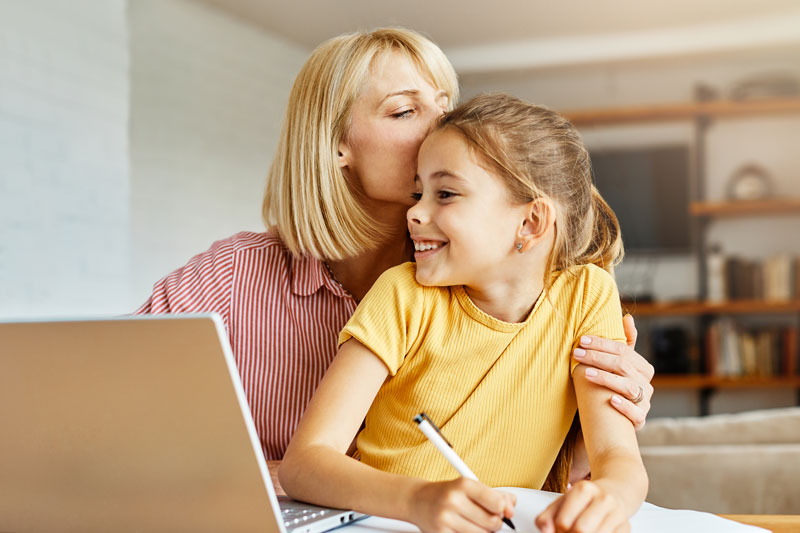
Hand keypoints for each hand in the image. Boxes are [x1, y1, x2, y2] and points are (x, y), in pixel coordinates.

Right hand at [410, 478, 514, 532]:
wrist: (417, 500)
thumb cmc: (447, 493)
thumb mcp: (470, 487)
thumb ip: (495, 495)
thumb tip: (511, 508)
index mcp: (463, 484)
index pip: (496, 503)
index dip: (502, 510)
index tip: (499, 511)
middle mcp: (453, 500)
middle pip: (492, 523)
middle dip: (494, 523)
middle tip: (486, 519)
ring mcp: (445, 519)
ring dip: (482, 532)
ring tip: (474, 524)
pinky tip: (463, 529)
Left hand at [535, 480, 629, 532]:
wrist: (615, 492)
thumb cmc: (585, 500)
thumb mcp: (563, 502)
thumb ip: (547, 516)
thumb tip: (544, 530)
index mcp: (584, 489)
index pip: (563, 521)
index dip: (557, 531)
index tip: (559, 529)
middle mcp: (603, 499)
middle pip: (581, 531)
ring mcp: (617, 514)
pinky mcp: (626, 528)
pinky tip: (594, 532)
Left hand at [572, 314, 654, 428]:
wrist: (616, 423)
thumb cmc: (615, 388)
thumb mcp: (619, 366)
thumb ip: (624, 343)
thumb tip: (628, 317)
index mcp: (643, 368)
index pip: (623, 350)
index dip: (602, 344)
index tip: (581, 340)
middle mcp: (646, 384)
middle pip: (623, 366)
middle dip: (598, 358)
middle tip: (576, 354)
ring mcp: (645, 403)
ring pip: (628, 387)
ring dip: (607, 378)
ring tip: (586, 373)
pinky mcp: (640, 420)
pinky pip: (635, 413)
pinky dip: (624, 406)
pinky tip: (610, 400)